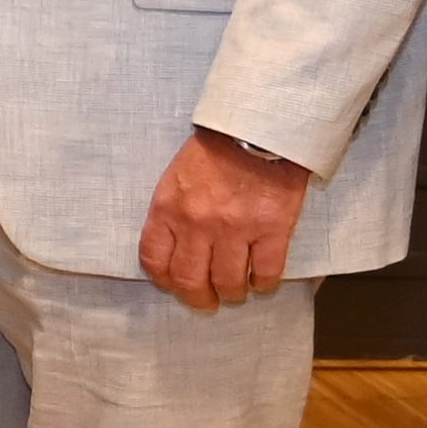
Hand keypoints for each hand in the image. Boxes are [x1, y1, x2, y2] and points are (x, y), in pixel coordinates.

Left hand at [140, 126, 311, 310]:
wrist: (261, 126)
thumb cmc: (218, 148)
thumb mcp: (178, 175)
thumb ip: (173, 210)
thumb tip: (175, 246)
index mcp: (168, 207)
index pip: (154, 260)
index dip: (164, 281)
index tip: (175, 285)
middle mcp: (197, 223)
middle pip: (189, 281)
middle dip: (198, 299)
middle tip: (208, 301)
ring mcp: (235, 228)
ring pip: (229, 283)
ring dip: (232, 293)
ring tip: (237, 290)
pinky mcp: (272, 228)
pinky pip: (266, 273)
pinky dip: (264, 283)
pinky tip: (263, 280)